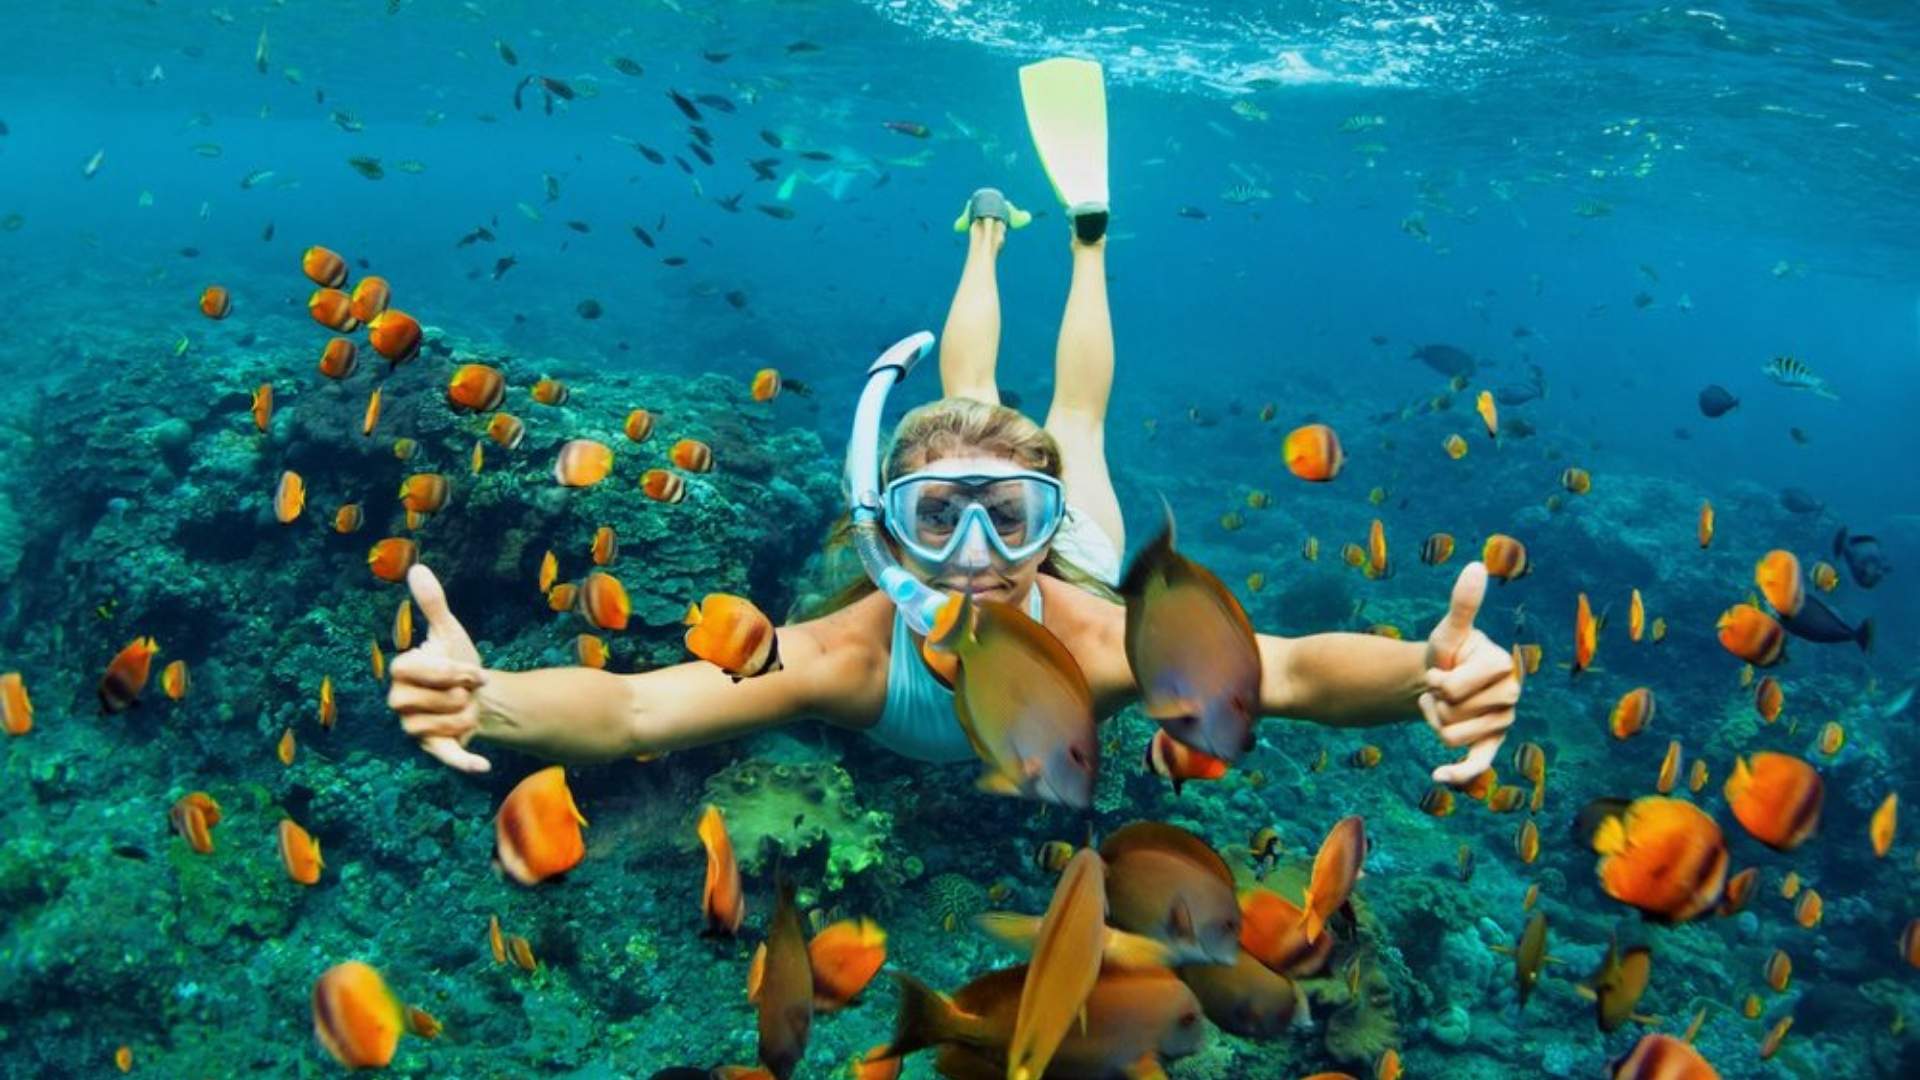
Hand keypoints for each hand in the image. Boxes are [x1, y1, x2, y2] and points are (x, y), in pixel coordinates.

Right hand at [388, 564, 491, 773]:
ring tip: (467, 707)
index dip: (454, 672)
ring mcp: (413, 728)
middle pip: (438, 700)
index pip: (424, 672)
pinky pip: (446, 757)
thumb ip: (432, 603)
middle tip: (469, 691)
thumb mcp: (448, 631)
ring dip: (469, 714)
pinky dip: (464, 762)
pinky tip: (483, 766)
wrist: (478, 695)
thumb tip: (417, 569)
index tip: (474, 672)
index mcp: (401, 672)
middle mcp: (399, 702)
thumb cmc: (458, 661)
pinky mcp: (433, 749)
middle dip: (463, 693)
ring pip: (448, 724)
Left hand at [1419, 562, 1518, 784]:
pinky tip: (1438, 776)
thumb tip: (1475, 566)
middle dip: (1435, 704)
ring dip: (1435, 723)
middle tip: (1441, 690)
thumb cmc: (1449, 652)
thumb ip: (1463, 603)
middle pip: (1452, 716)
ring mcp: (1503, 723)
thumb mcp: (1451, 629)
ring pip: (1451, 738)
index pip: (1454, 689)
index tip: (1441, 671)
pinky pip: (1477, 765)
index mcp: (1504, 666)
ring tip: (1442, 706)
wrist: (1442, 677)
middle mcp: (1511, 696)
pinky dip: (1458, 774)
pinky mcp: (1492, 746)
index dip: (1436, 684)